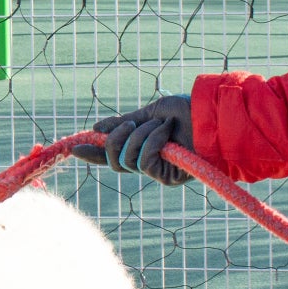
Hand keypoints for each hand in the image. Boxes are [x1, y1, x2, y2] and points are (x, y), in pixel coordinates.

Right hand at [74, 96, 194, 185]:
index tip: (74, 148)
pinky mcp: (167, 177)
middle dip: (115, 141)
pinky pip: (143, 162)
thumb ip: (124, 122)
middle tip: (130, 124)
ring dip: (140, 137)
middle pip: (114, 161)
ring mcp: (157, 171)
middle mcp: (148, 162)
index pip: (112, 155)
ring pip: (127, 161)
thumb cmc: (188, 112)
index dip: (93, 153)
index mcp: (142, 146)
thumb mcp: (150, 113)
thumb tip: (96, 128)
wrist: (213, 116)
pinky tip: (167, 131)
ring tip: (161, 124)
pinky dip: (152, 142)